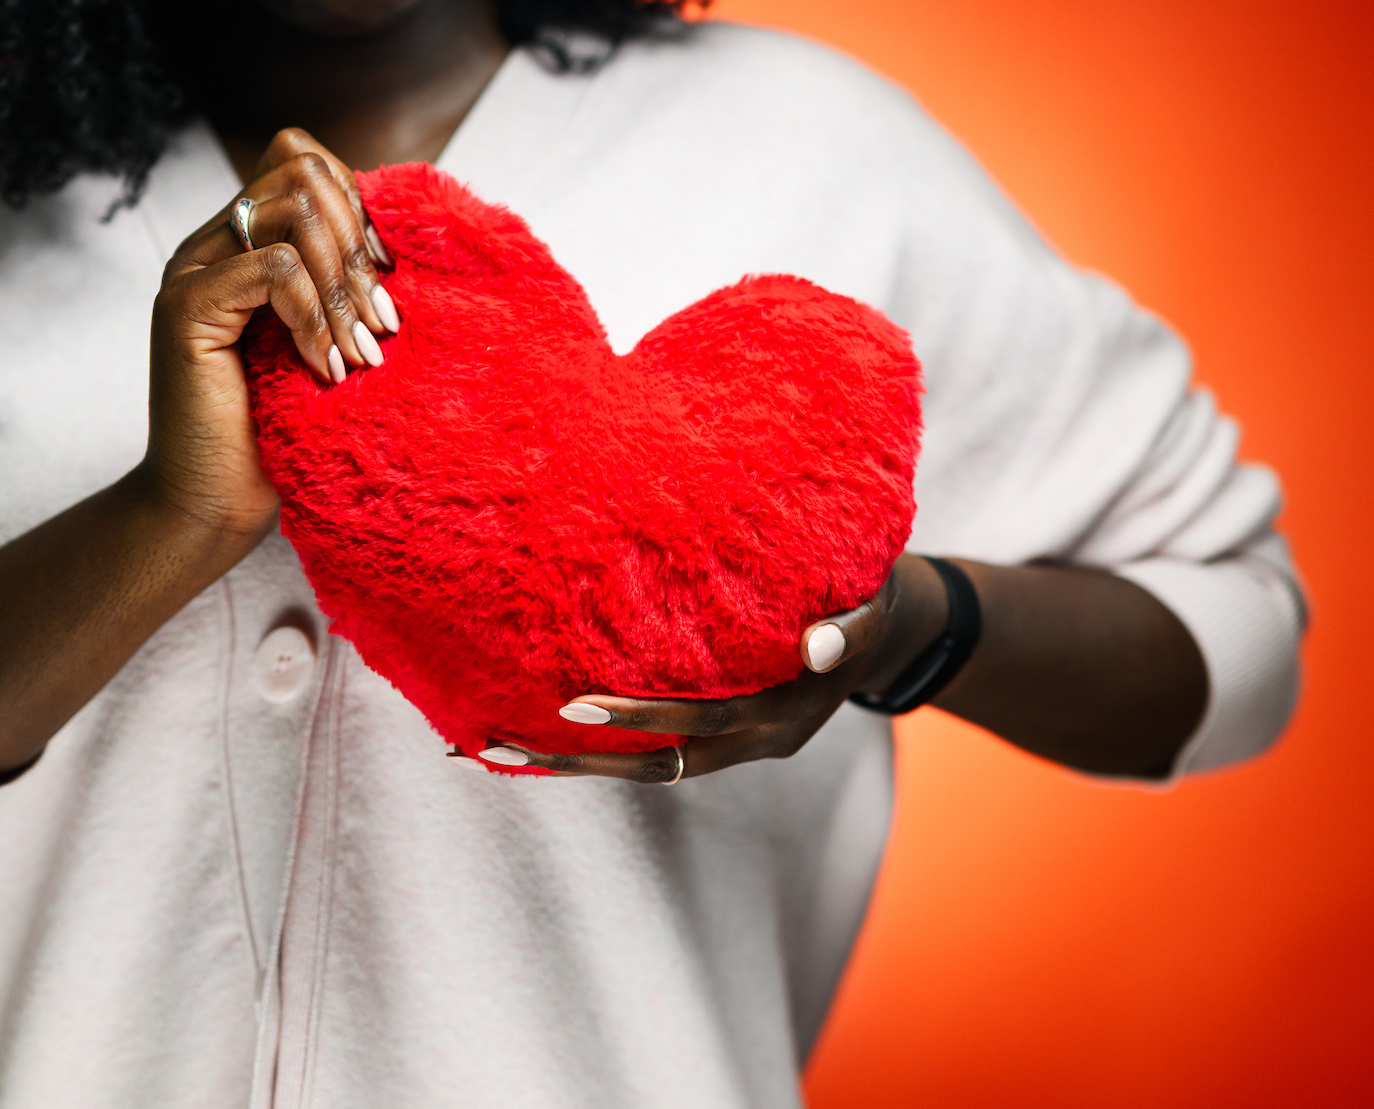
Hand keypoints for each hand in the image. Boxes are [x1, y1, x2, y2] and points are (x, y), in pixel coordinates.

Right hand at [141, 128, 398, 538]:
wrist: (215, 503)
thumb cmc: (279, 433)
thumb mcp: (332, 341)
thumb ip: (347, 284)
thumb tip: (406, 242)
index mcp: (247, 242)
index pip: (308, 161)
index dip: (361, 207)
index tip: (388, 282)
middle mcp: (214, 242)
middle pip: (304, 167)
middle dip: (360, 242)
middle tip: (380, 322)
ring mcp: (193, 269)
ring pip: (295, 207)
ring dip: (344, 281)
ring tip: (360, 352)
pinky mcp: (185, 306)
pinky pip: (275, 268)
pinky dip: (315, 317)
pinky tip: (324, 370)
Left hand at [465, 554, 954, 782]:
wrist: (889, 636)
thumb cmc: (871, 605)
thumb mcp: (872, 611)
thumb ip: (846, 629)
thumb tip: (816, 645)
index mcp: (780, 718)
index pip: (700, 724)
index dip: (639, 718)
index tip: (571, 703)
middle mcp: (750, 745)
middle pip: (652, 767)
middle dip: (574, 761)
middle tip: (493, 741)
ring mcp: (732, 747)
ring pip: (642, 767)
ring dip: (570, 764)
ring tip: (484, 747)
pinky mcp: (716, 736)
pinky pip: (648, 750)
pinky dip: (593, 749)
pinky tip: (534, 732)